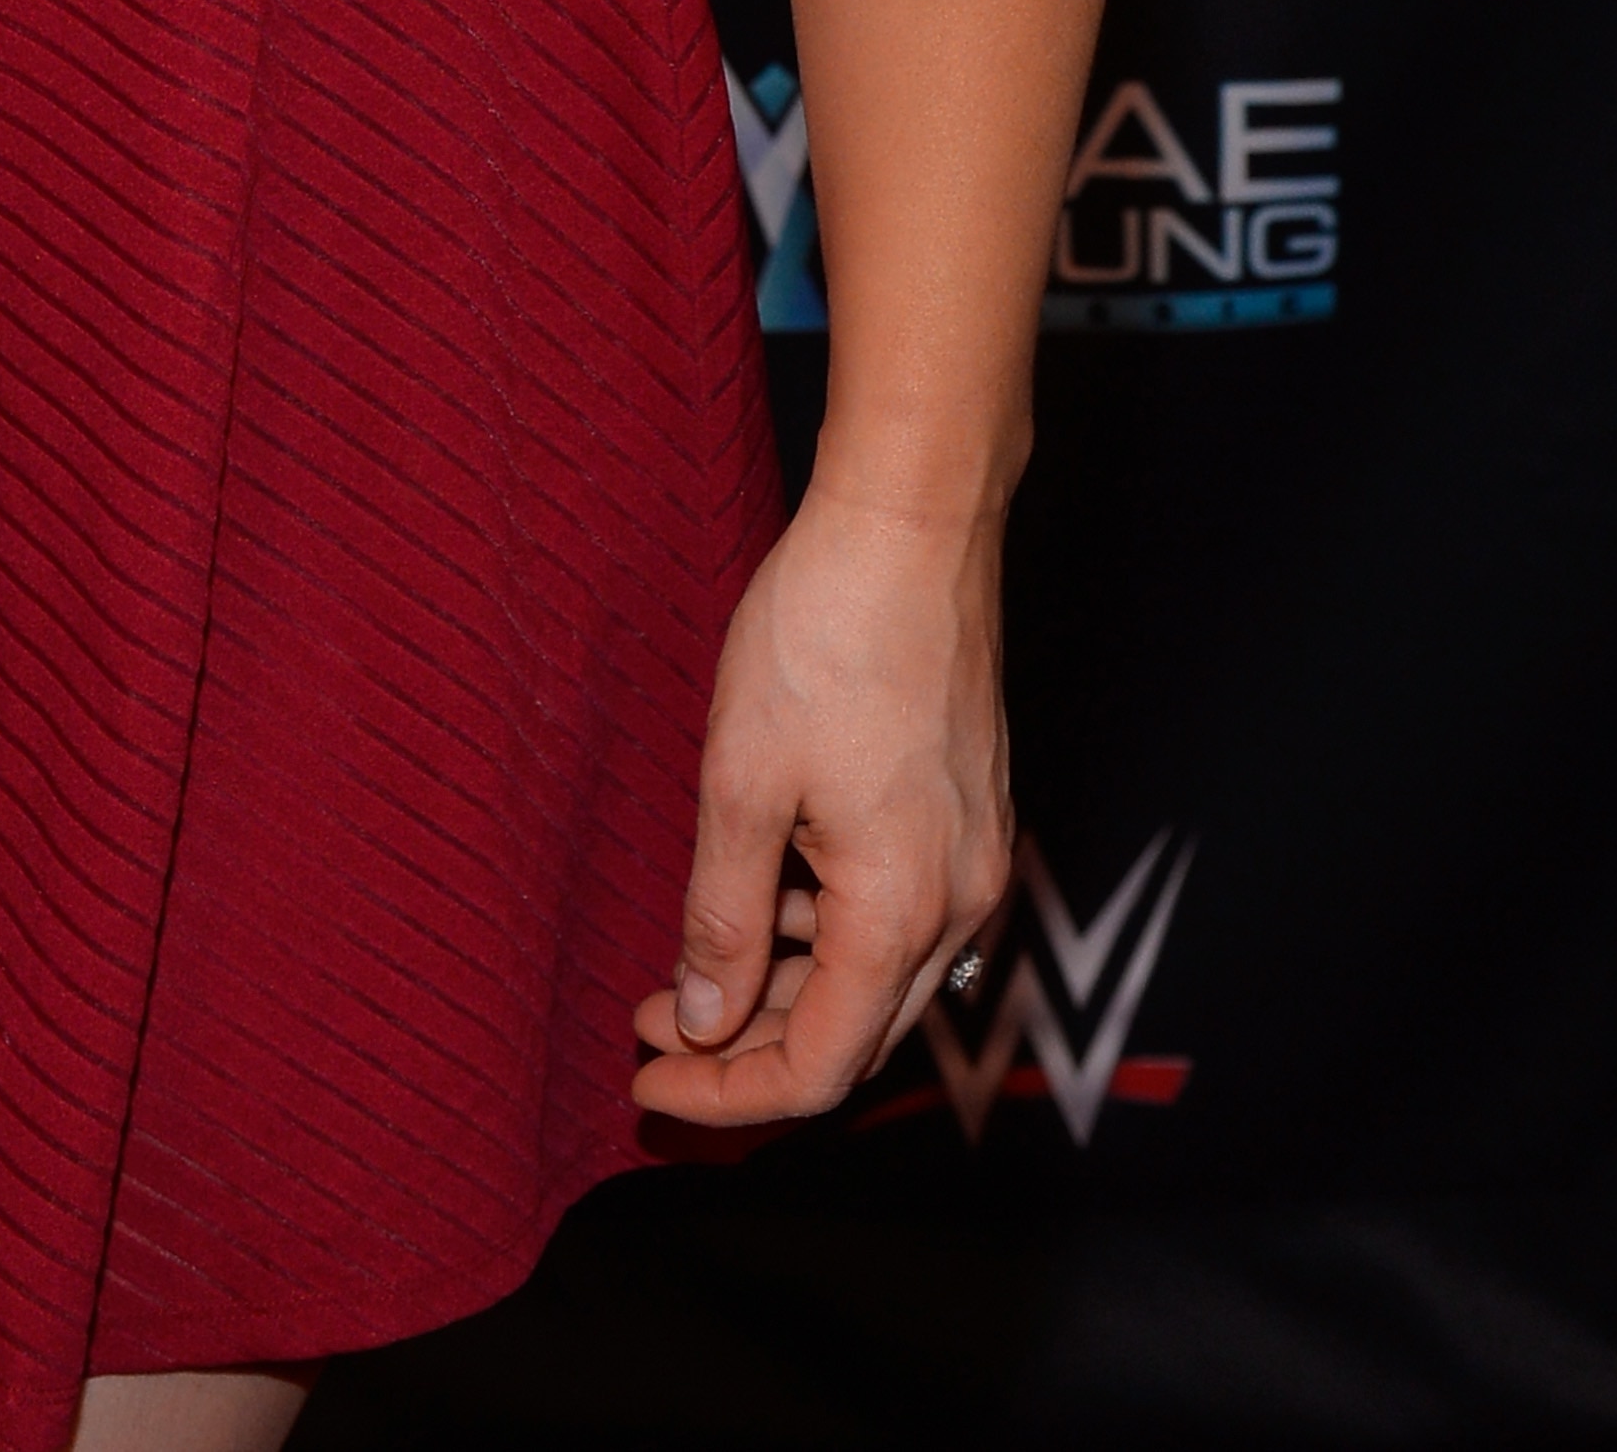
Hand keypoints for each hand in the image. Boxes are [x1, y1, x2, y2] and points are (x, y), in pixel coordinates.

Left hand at [630, 487, 1012, 1129]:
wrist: (912, 523)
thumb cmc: (823, 635)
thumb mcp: (742, 779)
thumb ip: (721, 914)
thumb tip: (705, 1019)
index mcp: (900, 912)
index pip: (816, 1069)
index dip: (724, 1093)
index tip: (644, 1078)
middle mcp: (959, 905)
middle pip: (852, 1035)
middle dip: (747, 1048)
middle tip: (654, 1025)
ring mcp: (972, 858)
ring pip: (875, 975)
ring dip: (782, 984)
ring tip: (689, 956)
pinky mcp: (967, 814)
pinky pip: (896, 912)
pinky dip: (823, 928)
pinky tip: (759, 888)